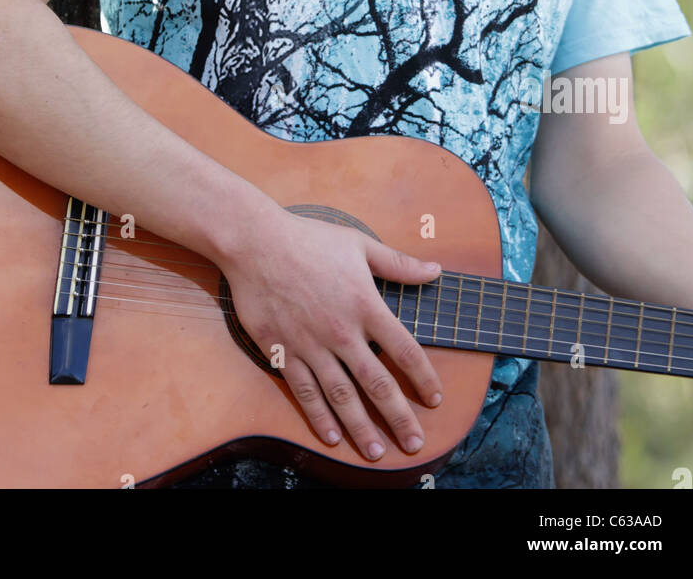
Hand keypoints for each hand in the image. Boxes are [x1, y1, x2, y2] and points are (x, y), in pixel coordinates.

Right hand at [221, 206, 442, 460]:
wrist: (256, 243)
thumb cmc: (310, 239)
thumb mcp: (359, 244)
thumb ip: (398, 263)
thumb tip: (435, 270)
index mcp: (365, 304)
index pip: (404, 350)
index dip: (423, 378)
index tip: (435, 399)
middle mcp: (341, 331)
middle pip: (377, 384)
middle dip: (398, 418)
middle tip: (414, 444)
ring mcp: (310, 344)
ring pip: (341, 396)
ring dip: (360, 428)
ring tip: (375, 453)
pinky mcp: (282, 351)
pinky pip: (304, 391)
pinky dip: (318, 416)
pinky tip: (331, 436)